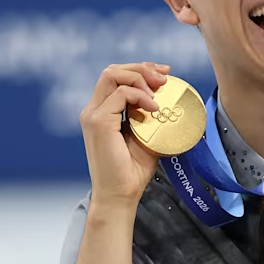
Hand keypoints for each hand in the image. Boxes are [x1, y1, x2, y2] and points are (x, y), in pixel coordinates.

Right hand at [79, 62, 171, 208]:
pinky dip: (140, 96)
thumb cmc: (133, 171)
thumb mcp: (147, 136)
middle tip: (165, 77)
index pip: (115, 77)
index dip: (140, 70)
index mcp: (102, 112)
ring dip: (139, 77)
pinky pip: (120, 94)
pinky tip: (154, 109)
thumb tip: (171, 101)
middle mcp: (93, 110)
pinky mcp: (98, 122)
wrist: (120, 195)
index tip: (164, 74)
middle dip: (141, 68)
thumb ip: (150, 118)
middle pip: (112, 70)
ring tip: (159, 91)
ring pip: (112, 75)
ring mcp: (93, 115)